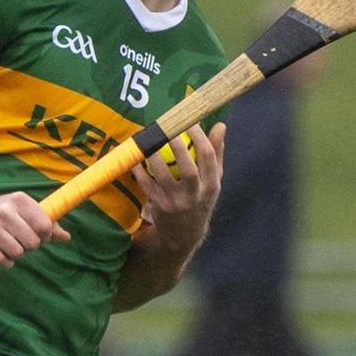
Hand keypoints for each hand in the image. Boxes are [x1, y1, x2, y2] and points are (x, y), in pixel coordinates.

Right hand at [0, 190, 67, 267]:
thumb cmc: (2, 214)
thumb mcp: (24, 211)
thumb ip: (46, 223)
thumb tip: (66, 237)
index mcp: (19, 200)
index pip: (45, 226)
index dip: (45, 236)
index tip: (38, 236)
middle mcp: (4, 210)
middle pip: (32, 242)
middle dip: (29, 247)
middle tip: (20, 242)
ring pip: (17, 253)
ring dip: (16, 255)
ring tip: (8, 246)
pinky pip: (0, 260)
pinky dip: (4, 262)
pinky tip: (0, 255)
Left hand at [126, 123, 224, 252]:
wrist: (185, 233)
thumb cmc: (200, 198)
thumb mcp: (213, 180)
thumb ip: (217, 153)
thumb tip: (220, 125)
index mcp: (211, 184)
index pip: (208, 157)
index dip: (199, 137)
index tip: (190, 122)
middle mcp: (195, 195)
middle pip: (188, 169)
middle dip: (178, 147)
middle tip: (168, 130)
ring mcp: (176, 202)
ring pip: (163, 176)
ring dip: (155, 157)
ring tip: (149, 140)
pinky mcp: (159, 206)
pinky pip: (146, 185)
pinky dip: (139, 171)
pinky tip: (135, 158)